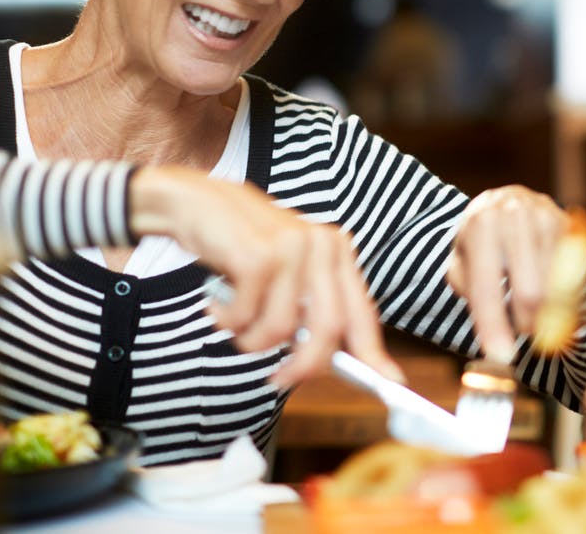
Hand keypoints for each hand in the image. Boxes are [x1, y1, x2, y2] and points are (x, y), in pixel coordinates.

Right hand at [129, 165, 401, 388]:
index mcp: (336, 251)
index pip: (361, 311)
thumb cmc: (241, 245)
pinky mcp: (259, 256)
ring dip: (251, 340)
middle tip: (279, 380)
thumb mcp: (286, 272)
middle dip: (304, 366)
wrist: (194, 202)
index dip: (374, 352)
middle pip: (329, 329)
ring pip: (283, 329)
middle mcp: (322, 245)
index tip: (391, 383)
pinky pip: (247, 318)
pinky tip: (217, 303)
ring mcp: (292, 248)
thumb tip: (337, 362)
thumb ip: (311, 308)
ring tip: (235, 322)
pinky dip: (227, 322)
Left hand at [447, 185, 567, 361]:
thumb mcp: (462, 259)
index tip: (500, 357)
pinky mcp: (571, 226)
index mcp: (480, 223)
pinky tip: (551, 295)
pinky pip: (574, 277)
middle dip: (527, 325)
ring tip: (532, 311)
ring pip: (557, 288)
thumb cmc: (483, 241)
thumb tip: (492, 331)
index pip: (487, 287)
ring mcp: (547, 216)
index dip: (493, 327)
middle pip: (530, 293)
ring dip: (547, 313)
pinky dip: (563, 297)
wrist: (512, 202)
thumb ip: (467, 289)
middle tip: (521, 333)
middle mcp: (515, 214)